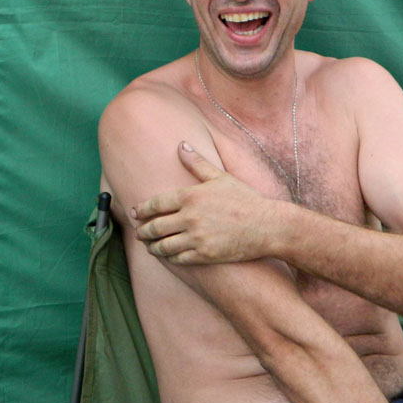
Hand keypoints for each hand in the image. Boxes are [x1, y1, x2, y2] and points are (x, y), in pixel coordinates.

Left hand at [129, 142, 279, 263]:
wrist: (269, 226)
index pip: (155, 204)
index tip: (134, 213)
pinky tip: (167, 255)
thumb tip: (181, 145)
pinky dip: (169, 257)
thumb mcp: (220, 178)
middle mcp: (190, 217)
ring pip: (163, 245)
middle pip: (154, 227)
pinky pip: (178, 258)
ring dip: (152, 246)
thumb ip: (197, 163)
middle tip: (138, 232)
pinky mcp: (205, 255)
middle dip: (142, 231)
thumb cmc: (245, 200)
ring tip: (149, 246)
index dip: (141, 210)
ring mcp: (197, 237)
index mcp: (190, 196)